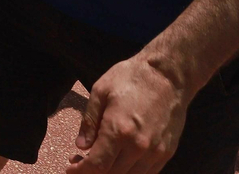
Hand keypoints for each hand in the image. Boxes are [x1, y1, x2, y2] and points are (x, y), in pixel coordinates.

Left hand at [65, 54, 189, 172]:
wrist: (168, 75)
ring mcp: (155, 152)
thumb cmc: (131, 78)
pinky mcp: (167, 152)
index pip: (97, 166)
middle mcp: (138, 146)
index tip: (70, 168)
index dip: (80, 171)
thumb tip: (81, 146)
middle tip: (80, 160)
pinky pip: (147, 173)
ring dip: (111, 173)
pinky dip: (130, 172)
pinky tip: (120, 161)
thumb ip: (89, 122)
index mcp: (119, 130)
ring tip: (99, 160)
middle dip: (92, 172)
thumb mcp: (100, 91)